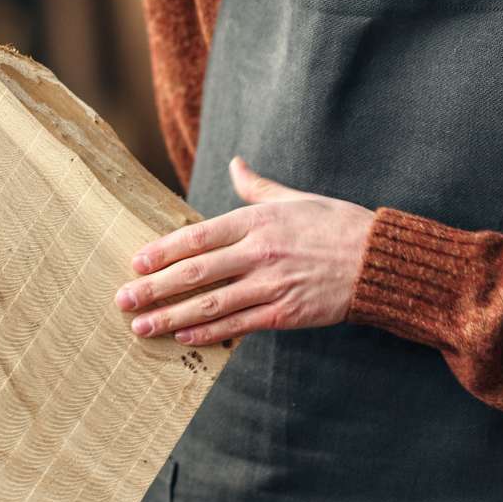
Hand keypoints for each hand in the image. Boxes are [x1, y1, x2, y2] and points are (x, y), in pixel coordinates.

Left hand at [116, 158, 372, 345]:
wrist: (380, 261)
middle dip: (155, 288)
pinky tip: (184, 336)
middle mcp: (260, 252)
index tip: (135, 262)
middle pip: (196, 273)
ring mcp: (272, 284)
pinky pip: (240, 325)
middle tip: (123, 299)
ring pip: (212, 304)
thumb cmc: (336, 225)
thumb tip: (235, 165)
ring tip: (142, 326)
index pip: (198, 237)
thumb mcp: (294, 199)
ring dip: (172, 316)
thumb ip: (258, 187)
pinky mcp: (286, 313)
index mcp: (258, 221)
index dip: (163, 251)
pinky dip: (210, 332)